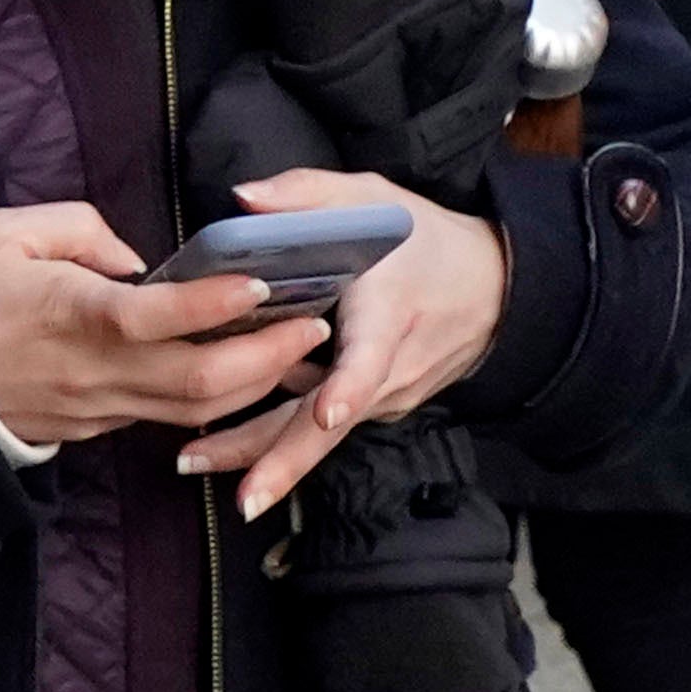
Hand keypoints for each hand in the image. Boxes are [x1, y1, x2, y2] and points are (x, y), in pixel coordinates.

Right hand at [0, 203, 327, 450]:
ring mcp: (99, 407)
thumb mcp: (7, 231)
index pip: (154, 316)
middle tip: (314, 322)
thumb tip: (138, 260)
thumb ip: (81, 228)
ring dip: (255, 384)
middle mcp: (94, 371)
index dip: (212, 304)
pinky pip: (168, 418)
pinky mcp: (98, 426)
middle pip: (197, 382)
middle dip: (266, 355)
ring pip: (194, 411)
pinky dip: (217, 401)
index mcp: (71, 315)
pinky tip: (247, 374)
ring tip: (298, 348)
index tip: (259, 279)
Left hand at [177, 169, 505, 519]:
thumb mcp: (371, 199)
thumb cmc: (423, 241)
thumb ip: (306, 195)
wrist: (492, 289)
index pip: (371, 358)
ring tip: (198, 466)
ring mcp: (384, 397)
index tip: (327, 413)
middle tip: (241, 496)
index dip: (348, 386)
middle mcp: (388, 370)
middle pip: (333, 425)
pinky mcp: (377, 406)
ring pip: (320, 434)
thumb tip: (243, 198)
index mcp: (387, 316)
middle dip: (284, 461)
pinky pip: (325, 425)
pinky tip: (226, 448)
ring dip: (265, 456)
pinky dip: (281, 439)